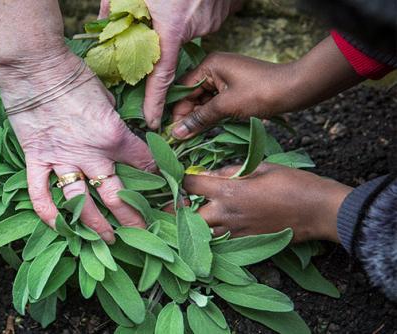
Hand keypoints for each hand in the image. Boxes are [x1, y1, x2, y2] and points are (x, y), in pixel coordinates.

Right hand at [0, 51, 155, 242]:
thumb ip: (112, 119)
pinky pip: (41, 193)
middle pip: (117, 194)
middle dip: (134, 216)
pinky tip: (61, 226)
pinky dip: (50, 213)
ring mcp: (62, 159)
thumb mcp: (106, 95)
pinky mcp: (37, 159)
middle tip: (145, 230)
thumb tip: (115, 129)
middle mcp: (91, 154)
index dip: (159, 175)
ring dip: (96, 224)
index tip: (166, 186)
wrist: (34, 66)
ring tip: (108, 239)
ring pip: (81, 202)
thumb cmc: (73, 74)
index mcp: (114, 135)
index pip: (145, 162)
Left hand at [100, 0, 238, 128]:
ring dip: (176, 21)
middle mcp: (196, 28)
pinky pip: (203, 19)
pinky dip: (192, 13)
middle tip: (154, 20)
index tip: (152, 121)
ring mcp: (213, 20)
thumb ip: (115, 6)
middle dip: (160, 41)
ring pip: (187, 31)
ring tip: (172, 2)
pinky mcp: (225, 10)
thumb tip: (103, 22)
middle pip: (171, 48)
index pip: (161, 75)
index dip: (154, 101)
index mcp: (172, 26)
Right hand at [169, 52, 292, 138]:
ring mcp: (225, 78)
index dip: (176, 111)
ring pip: (203, 101)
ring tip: (189, 138)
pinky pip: (216, 103)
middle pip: (192, 95)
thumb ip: (200, 118)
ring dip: (198, 118)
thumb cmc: (261, 92)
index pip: (183, 89)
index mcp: (209, 65)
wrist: (296, 89)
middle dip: (186, 116)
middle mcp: (214, 68)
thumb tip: (176, 132)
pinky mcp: (234, 88)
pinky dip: (211, 116)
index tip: (170, 132)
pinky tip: (204, 130)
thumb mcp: (227, 106)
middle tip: (179, 139)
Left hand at [183, 163, 351, 242]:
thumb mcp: (260, 166)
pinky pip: (220, 241)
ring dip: (194, 225)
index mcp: (228, 191)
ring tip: (189, 216)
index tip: (176, 176)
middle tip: (176, 202)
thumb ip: (230, 170)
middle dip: (179, 209)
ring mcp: (235, 232)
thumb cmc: (293, 183)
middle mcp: (226, 214)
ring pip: (202, 232)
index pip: (190, 184)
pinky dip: (212, 235)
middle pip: (189, 215)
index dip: (180, 179)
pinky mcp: (246, 243)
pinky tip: (211, 228)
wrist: (319, 211)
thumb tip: (209, 172)